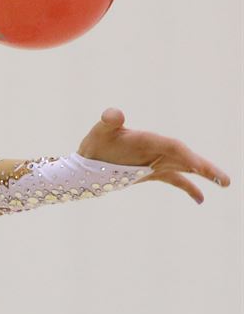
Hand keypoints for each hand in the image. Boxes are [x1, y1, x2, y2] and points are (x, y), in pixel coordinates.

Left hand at [77, 108, 230, 203]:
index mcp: (148, 140)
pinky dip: (189, 188)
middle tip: (224, 179)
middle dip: (204, 168)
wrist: (89, 160)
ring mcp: (157, 161)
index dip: (186, 155)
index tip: (197, 165)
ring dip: (204, 175)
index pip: (172, 146)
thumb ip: (108, 121)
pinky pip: (176, 179)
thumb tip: (113, 114)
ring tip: (225, 183)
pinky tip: (200, 199)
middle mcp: (157, 149)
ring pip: (185, 168)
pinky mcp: (153, 173)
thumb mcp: (100, 132)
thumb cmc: (96, 144)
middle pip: (186, 157)